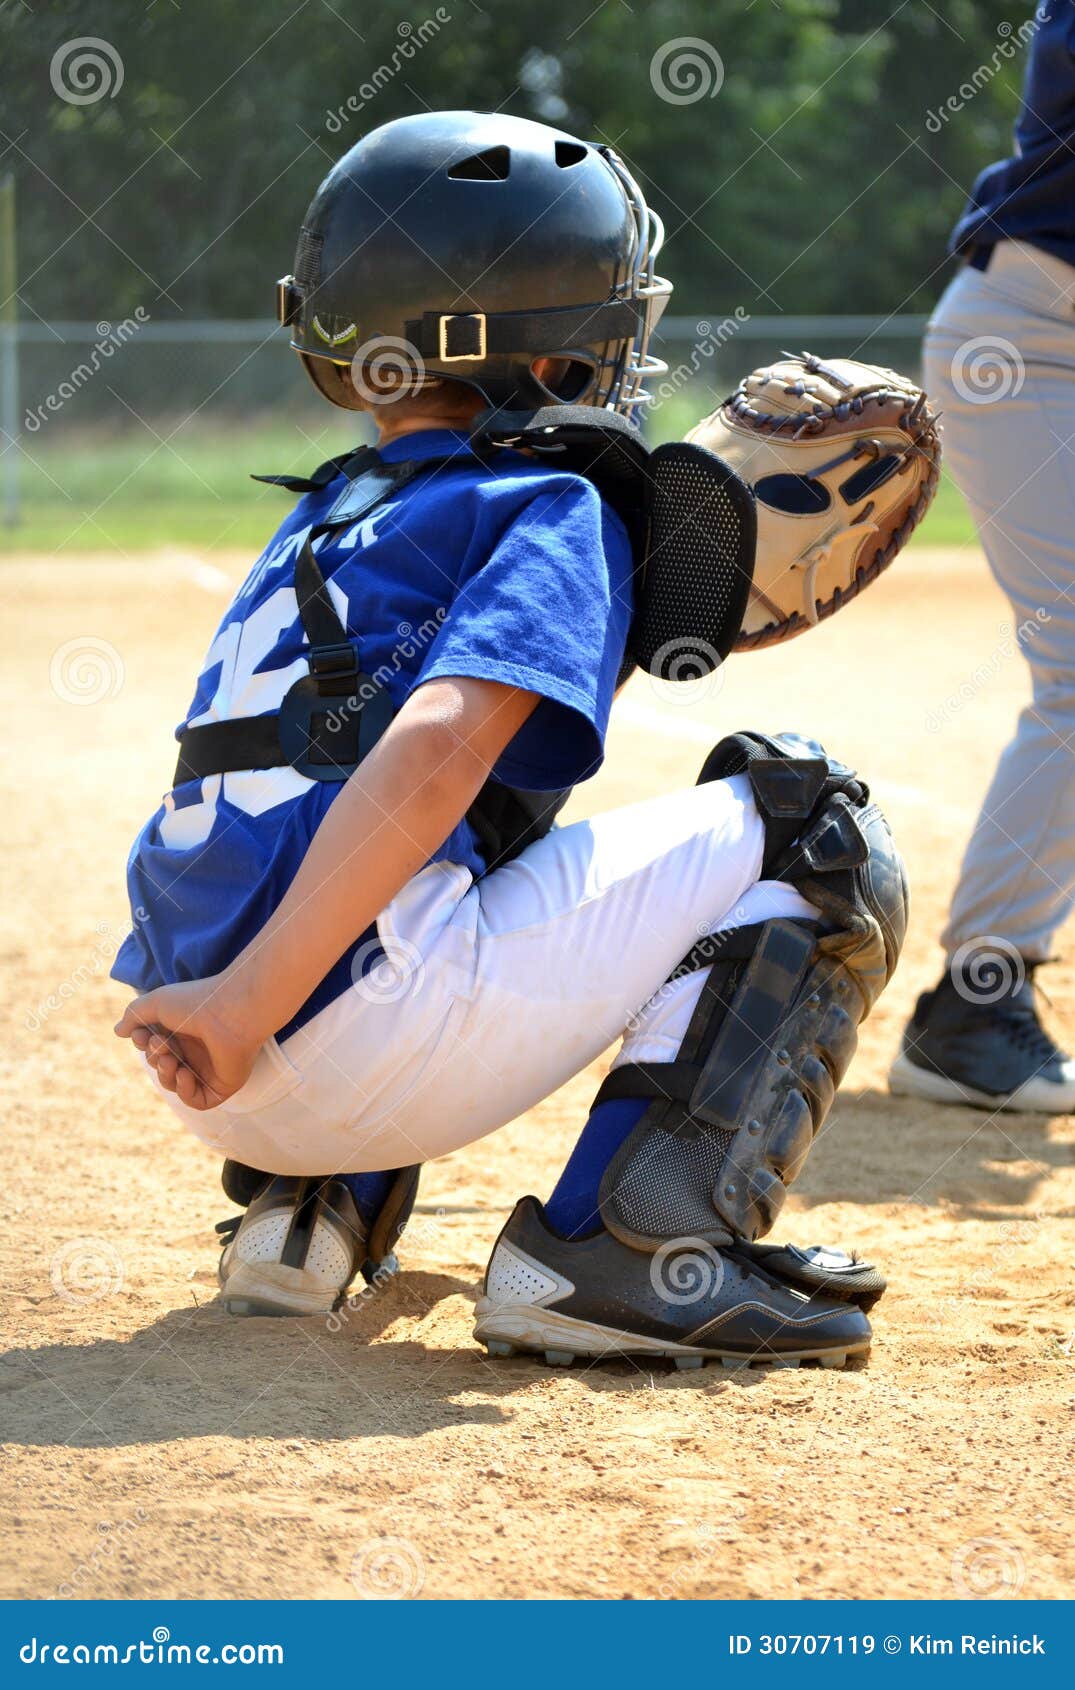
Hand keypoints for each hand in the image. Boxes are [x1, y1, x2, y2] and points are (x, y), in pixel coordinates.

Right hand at [114, 978, 264, 1110]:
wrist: (231, 1012)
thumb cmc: (196, 1002)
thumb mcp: (155, 1003)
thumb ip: (134, 1015)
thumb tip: (119, 1031)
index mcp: (183, 1030)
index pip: (154, 1047)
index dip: (143, 1045)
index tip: (142, 1036)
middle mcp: (196, 1049)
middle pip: (162, 1066)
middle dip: (155, 1058)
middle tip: (163, 1045)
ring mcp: (210, 1068)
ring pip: (175, 1084)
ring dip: (166, 1074)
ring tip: (172, 1060)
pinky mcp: (222, 1085)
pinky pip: (197, 1100)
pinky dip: (185, 1091)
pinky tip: (185, 1074)